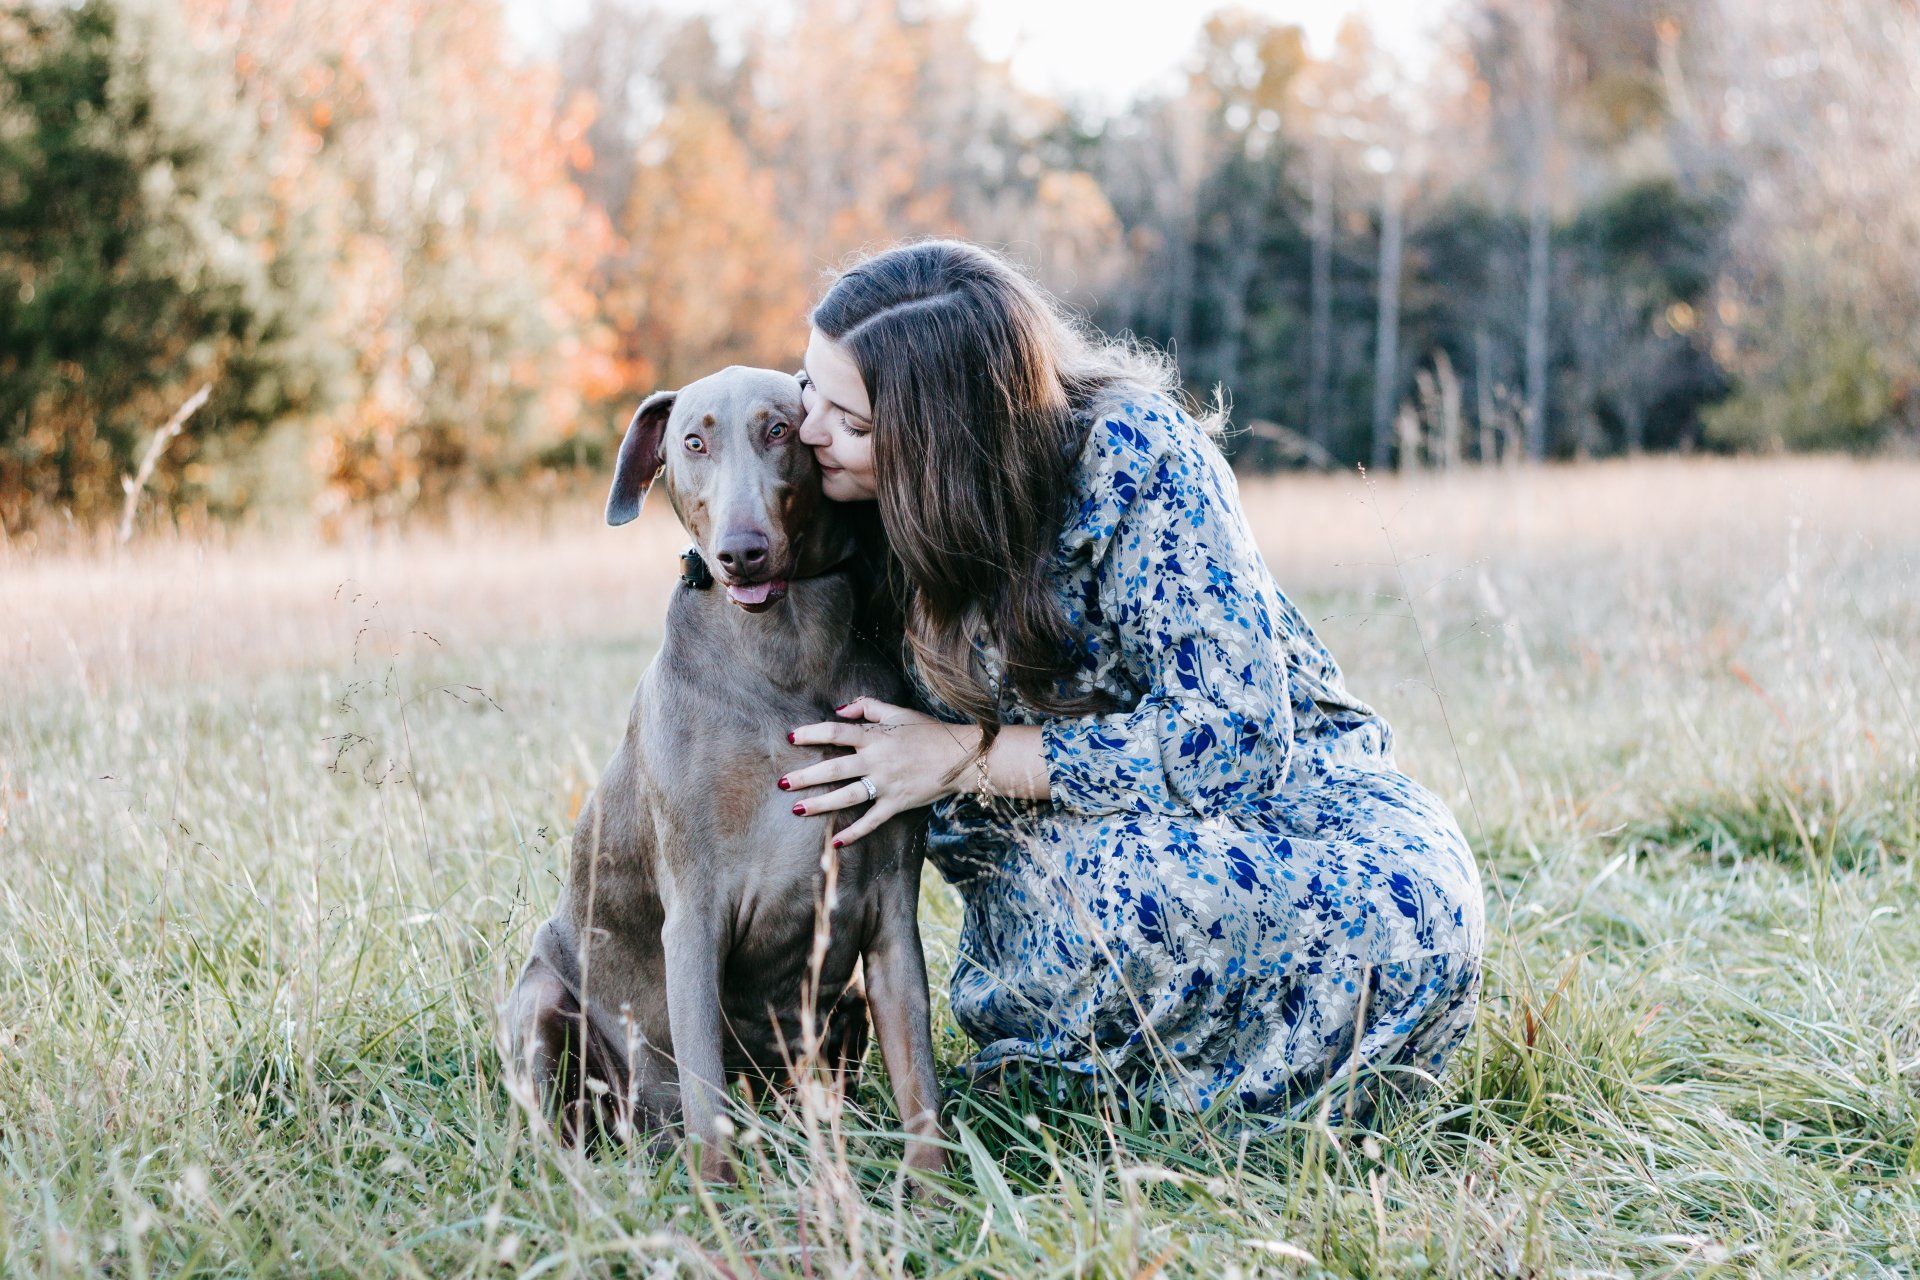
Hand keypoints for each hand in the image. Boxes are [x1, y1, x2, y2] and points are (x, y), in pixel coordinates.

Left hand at [782, 697, 980, 846]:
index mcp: (875, 737)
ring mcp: (886, 784)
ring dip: (820, 804)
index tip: (790, 738)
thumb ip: (867, 707)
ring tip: (796, 809)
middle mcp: (877, 761)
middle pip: (833, 768)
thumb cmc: (928, 731)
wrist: (961, 756)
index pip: (835, 732)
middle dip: (804, 776)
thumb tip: (840, 710)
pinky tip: (835, 842)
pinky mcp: (897, 804)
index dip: (811, 733)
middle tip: (781, 782)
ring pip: (847, 796)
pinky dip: (854, 833)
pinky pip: (872, 821)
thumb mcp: (898, 711)